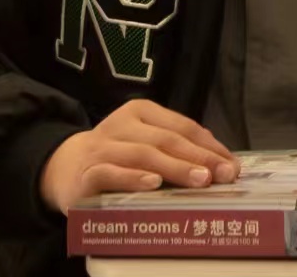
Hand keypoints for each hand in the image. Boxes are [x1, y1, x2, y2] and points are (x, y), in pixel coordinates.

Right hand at [38, 99, 239, 214]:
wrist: (65, 168)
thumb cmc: (118, 157)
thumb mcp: (146, 144)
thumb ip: (177, 150)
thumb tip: (222, 167)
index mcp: (141, 112)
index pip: (183, 126)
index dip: (210, 146)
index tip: (231, 166)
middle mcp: (122, 124)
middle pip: (166, 139)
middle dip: (198, 158)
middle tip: (221, 175)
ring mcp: (102, 147)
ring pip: (142, 154)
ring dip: (174, 167)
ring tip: (199, 180)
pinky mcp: (87, 172)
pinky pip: (111, 173)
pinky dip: (132, 178)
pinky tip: (152, 184)